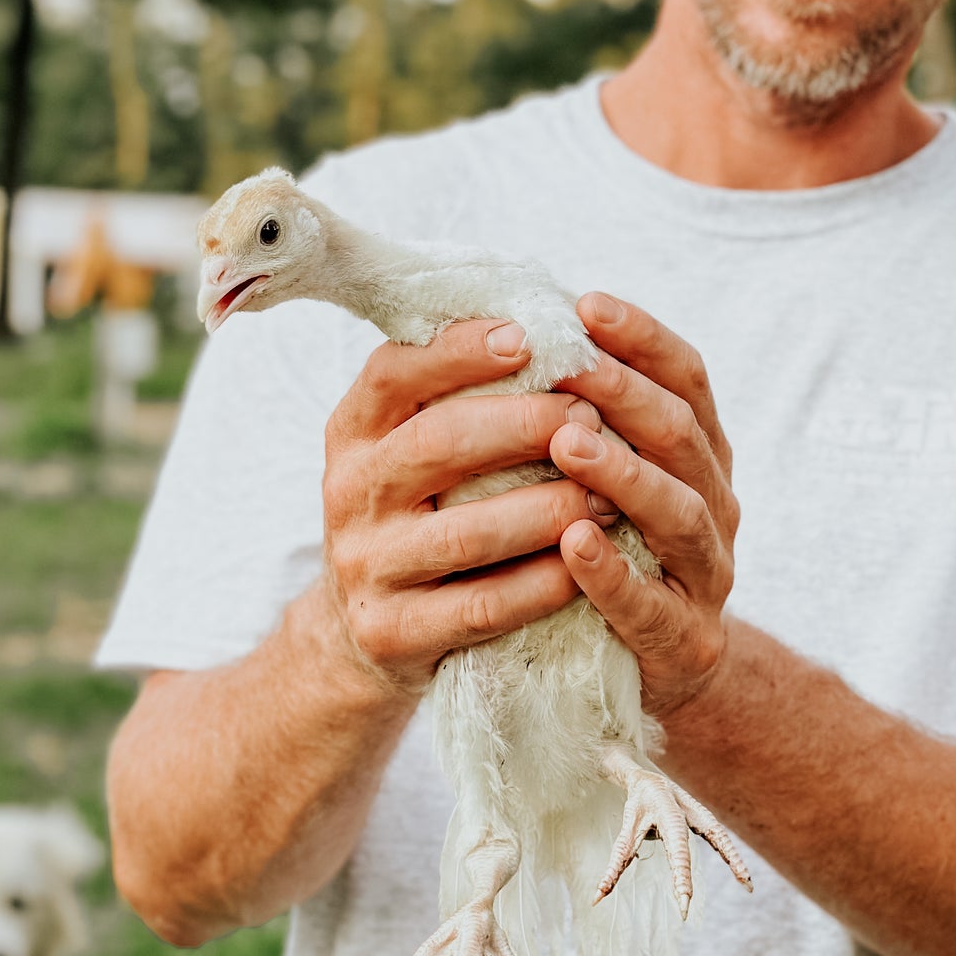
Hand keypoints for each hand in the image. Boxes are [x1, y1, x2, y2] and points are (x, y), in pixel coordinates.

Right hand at [319, 320, 611, 691]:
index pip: (394, 372)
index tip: (529, 336)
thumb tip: (537, 322)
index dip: (460, 351)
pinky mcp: (392, 632)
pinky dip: (542, 583)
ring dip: (547, 509)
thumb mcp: (408, 447)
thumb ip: (451, 393)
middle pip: (437, 443)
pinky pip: (482, 607)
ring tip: (607, 495)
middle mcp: (348, 492)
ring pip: (467, 532)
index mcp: (352, 432)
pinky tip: (584, 563)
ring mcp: (366, 566)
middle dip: (524, 424)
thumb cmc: (417, 513)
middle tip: (591, 419)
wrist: (365, 631)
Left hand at [548, 292, 738, 718]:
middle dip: (627, 394)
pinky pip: (650, 605)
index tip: (586, 305)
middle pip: (684, 436)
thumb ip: (580, 412)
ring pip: (678, 514)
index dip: (643, 338)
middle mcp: (715, 505)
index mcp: (698, 455)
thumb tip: (513, 325)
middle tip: (569, 364)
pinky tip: (575, 544)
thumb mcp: (602, 476)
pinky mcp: (684, 643)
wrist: (643, 674)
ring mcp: (707, 576)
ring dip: (623, 474)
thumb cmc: (602, 549)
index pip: (688, 379)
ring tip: (567, 444)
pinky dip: (613, 574)